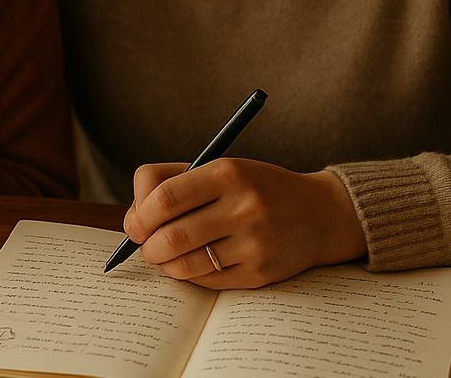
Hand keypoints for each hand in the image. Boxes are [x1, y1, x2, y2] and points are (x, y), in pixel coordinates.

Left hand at [123, 159, 367, 288]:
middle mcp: (243, 207)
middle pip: (171, 236)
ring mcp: (253, 244)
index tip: (135, 223)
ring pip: (184, 264)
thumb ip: (170, 183)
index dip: (140, 215)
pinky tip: (193, 262)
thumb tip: (130, 220)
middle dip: (147, 246)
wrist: (320, 213)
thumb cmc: (256, 188)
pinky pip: (205, 282)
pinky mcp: (260, 274)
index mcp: (229, 173)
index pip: (165, 197)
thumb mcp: (221, 169)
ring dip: (165, 263)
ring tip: (167, 254)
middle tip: (146, 245)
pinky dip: (188, 274)